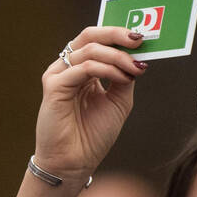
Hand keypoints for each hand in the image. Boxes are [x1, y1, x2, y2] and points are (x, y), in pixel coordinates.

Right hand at [31, 26, 147, 184]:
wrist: (75, 162)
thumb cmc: (93, 135)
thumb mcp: (118, 100)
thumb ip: (124, 77)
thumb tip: (137, 57)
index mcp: (81, 69)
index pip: (97, 40)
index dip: (118, 36)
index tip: (142, 40)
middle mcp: (67, 68)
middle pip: (89, 36)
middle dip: (116, 34)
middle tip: (138, 40)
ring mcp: (58, 75)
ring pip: (90, 51)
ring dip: (117, 58)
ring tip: (135, 69)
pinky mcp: (54, 86)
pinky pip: (83, 68)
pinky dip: (107, 70)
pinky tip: (122, 78)